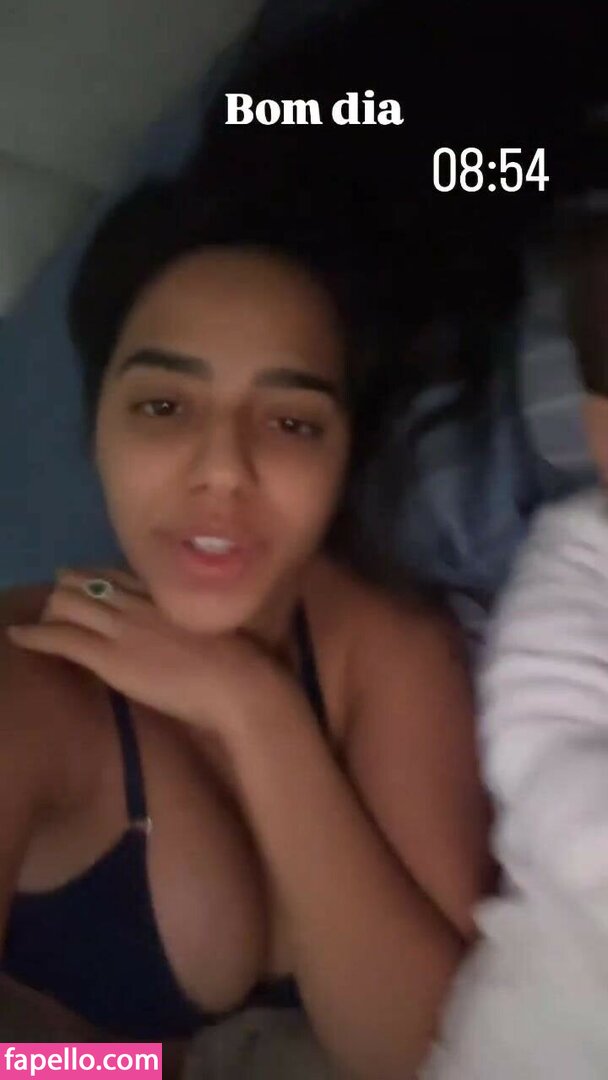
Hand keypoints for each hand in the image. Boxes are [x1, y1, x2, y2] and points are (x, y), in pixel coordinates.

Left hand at [6, 567, 278, 731]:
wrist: (239, 684)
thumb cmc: (243, 665)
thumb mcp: (218, 628)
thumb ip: (196, 622)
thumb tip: (191, 629)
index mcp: (167, 595)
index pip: (119, 574)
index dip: (96, 575)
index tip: (87, 580)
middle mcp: (140, 602)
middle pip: (87, 582)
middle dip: (67, 588)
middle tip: (58, 599)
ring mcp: (123, 627)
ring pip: (68, 604)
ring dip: (49, 610)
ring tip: (39, 619)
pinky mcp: (109, 657)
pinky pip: (60, 638)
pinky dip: (34, 635)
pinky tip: (19, 636)